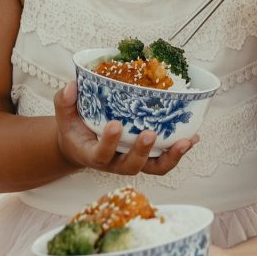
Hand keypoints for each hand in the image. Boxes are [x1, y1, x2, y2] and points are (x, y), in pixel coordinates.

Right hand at [54, 81, 197, 175]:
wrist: (81, 145)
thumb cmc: (74, 129)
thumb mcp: (64, 116)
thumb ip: (64, 102)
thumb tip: (71, 87)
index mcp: (92, 154)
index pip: (101, 154)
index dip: (109, 143)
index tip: (114, 125)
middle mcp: (114, 163)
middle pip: (131, 166)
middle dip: (141, 152)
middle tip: (150, 134)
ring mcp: (132, 161)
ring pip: (153, 168)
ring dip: (170, 157)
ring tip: (185, 141)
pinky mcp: (146, 159)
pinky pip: (164, 160)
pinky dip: (179, 151)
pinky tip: (192, 138)